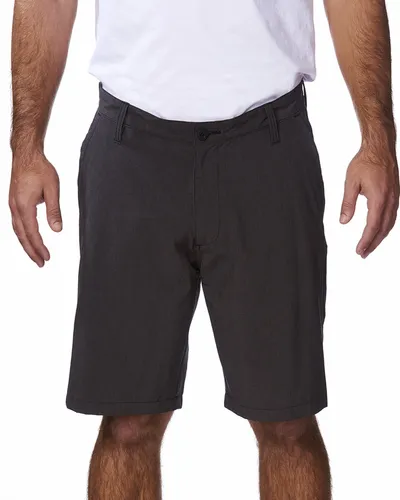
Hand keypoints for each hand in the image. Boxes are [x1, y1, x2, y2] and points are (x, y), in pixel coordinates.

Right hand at [9, 151, 61, 266]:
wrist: (26, 155)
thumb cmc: (40, 169)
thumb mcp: (52, 189)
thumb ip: (54, 210)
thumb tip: (57, 230)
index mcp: (24, 206)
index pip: (32, 233)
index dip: (39, 247)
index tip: (47, 258)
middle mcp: (15, 208)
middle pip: (22, 236)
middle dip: (31, 251)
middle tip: (41, 263)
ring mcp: (12, 205)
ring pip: (17, 231)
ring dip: (26, 244)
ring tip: (35, 255)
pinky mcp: (13, 202)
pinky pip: (16, 223)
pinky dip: (22, 234)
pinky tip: (28, 238)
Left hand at [340, 143, 398, 257]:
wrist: (380, 148)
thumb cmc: (365, 162)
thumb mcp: (351, 182)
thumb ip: (347, 203)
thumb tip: (343, 221)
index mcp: (379, 198)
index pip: (372, 226)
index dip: (366, 240)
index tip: (359, 250)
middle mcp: (390, 200)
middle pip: (383, 228)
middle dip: (373, 243)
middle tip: (363, 254)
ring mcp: (395, 198)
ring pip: (390, 223)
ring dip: (380, 237)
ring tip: (370, 246)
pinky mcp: (395, 195)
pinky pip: (393, 215)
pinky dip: (386, 227)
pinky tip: (379, 231)